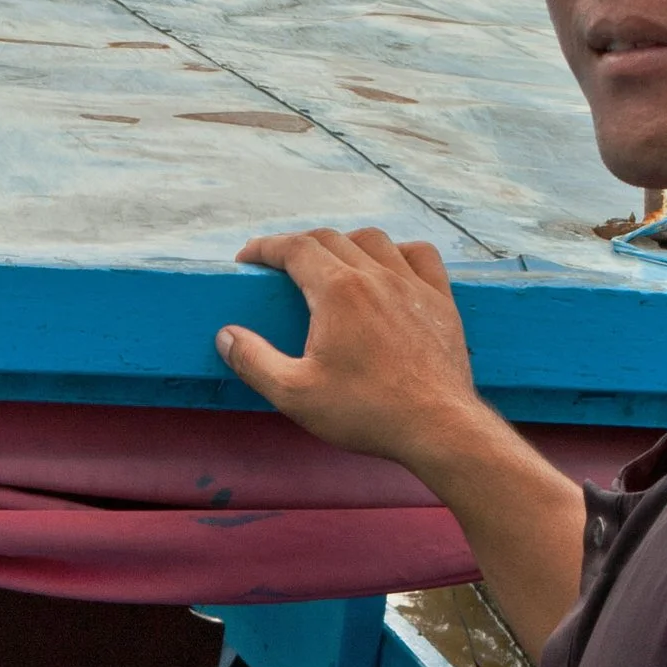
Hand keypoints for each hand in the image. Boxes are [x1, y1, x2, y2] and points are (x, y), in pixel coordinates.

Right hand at [218, 229, 482, 475]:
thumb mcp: (294, 394)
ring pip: (373, 240)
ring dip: (344, 242)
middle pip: (330, 238)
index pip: (294, 248)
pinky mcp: (440, 301)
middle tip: (279, 265)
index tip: (247, 258)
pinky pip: (420, 256)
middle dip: (297, 244)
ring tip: (330, 263)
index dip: (265, 247)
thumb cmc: (366, 412)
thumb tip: (226, 336)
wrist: (438, 428)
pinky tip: (389, 267)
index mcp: (338, 291)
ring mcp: (412, 285)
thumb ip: (253, 360)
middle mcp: (376, 276)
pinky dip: (398, 252)